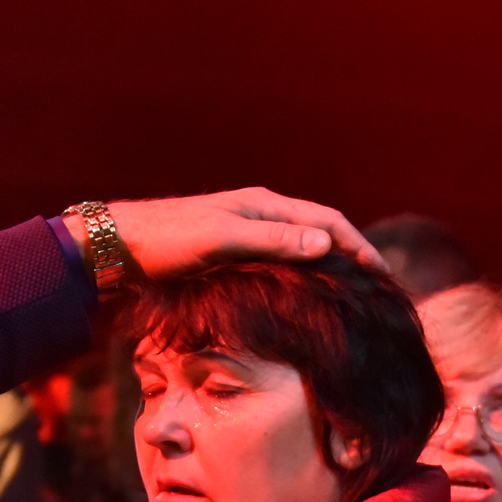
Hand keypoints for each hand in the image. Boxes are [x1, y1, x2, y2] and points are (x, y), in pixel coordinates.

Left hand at [109, 188, 381, 278]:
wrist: (119, 245)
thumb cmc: (167, 241)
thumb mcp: (222, 240)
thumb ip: (273, 241)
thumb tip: (326, 245)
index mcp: (264, 204)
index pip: (327, 221)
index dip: (358, 245)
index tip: (382, 274)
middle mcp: (259, 213)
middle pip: (318, 231)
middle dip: (350, 254)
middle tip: (376, 287)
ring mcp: (244, 231)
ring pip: (299, 247)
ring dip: (326, 265)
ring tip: (348, 293)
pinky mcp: (229, 251)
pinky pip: (278, 260)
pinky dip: (300, 275)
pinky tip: (301, 297)